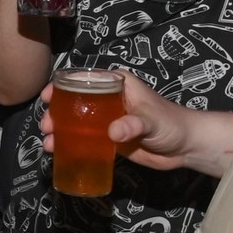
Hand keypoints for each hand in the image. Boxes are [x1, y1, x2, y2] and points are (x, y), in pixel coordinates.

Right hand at [37, 69, 194, 171]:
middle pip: (75, 102)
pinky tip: (60, 153)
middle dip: (56, 113)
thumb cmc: (172, 123)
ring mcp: (108, 120)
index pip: (85, 79)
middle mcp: (109, 99)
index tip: (47, 96)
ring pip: (77, 122)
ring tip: (49, 143)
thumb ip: (134, 124)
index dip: (62, 85)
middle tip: (47, 126)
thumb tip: (112, 132)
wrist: (185, 147)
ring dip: (60, 131)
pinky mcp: (110, 139)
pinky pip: (86, 140)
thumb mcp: (152, 120)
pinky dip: (72, 145)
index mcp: (117, 84)